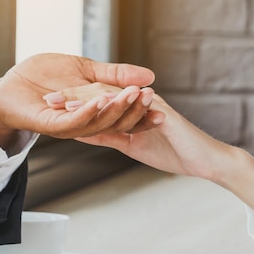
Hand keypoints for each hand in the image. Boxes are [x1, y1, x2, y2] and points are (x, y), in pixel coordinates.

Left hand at [0, 53, 157, 148]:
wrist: (11, 83)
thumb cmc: (45, 76)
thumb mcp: (86, 69)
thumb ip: (115, 74)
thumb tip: (150, 76)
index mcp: (96, 113)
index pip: (125, 118)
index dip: (144, 116)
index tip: (163, 110)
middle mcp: (85, 123)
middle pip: (116, 123)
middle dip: (134, 111)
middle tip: (150, 97)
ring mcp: (69, 126)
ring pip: (97, 123)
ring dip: (114, 110)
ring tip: (130, 95)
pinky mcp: (51, 126)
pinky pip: (72, 123)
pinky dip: (86, 113)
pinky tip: (98, 101)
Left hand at [57, 88, 253, 226]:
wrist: (206, 159)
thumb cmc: (173, 152)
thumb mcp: (132, 145)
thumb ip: (109, 136)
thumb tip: (82, 134)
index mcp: (131, 108)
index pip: (98, 101)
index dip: (74, 101)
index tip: (49, 104)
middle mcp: (139, 101)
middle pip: (99, 94)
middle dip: (73, 96)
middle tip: (46, 98)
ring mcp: (150, 104)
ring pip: (112, 97)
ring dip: (86, 98)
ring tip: (62, 101)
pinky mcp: (160, 113)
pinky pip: (133, 108)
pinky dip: (113, 107)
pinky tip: (94, 109)